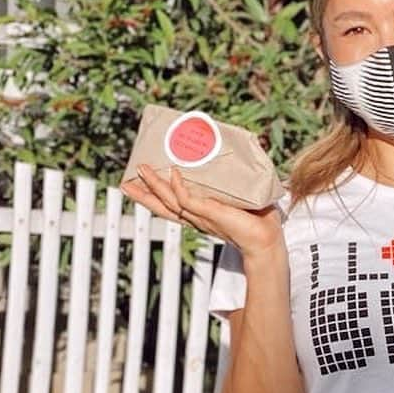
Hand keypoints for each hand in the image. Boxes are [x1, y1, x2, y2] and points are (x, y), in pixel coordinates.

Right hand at [121, 164, 282, 259]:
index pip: (172, 206)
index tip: (140, 185)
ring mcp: (202, 216)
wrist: (269, 239)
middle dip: (143, 195)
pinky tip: (173, 174)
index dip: (155, 197)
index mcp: (201, 214)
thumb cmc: (260, 220)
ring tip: (141, 170)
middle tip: (125, 182)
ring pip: (170, 202)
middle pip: (163, 206)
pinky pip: (188, 200)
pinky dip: (178, 188)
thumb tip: (243, 152)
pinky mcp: (212, 214)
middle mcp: (198, 217)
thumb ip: (235, 181)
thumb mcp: (241, 197)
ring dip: (154, 186)